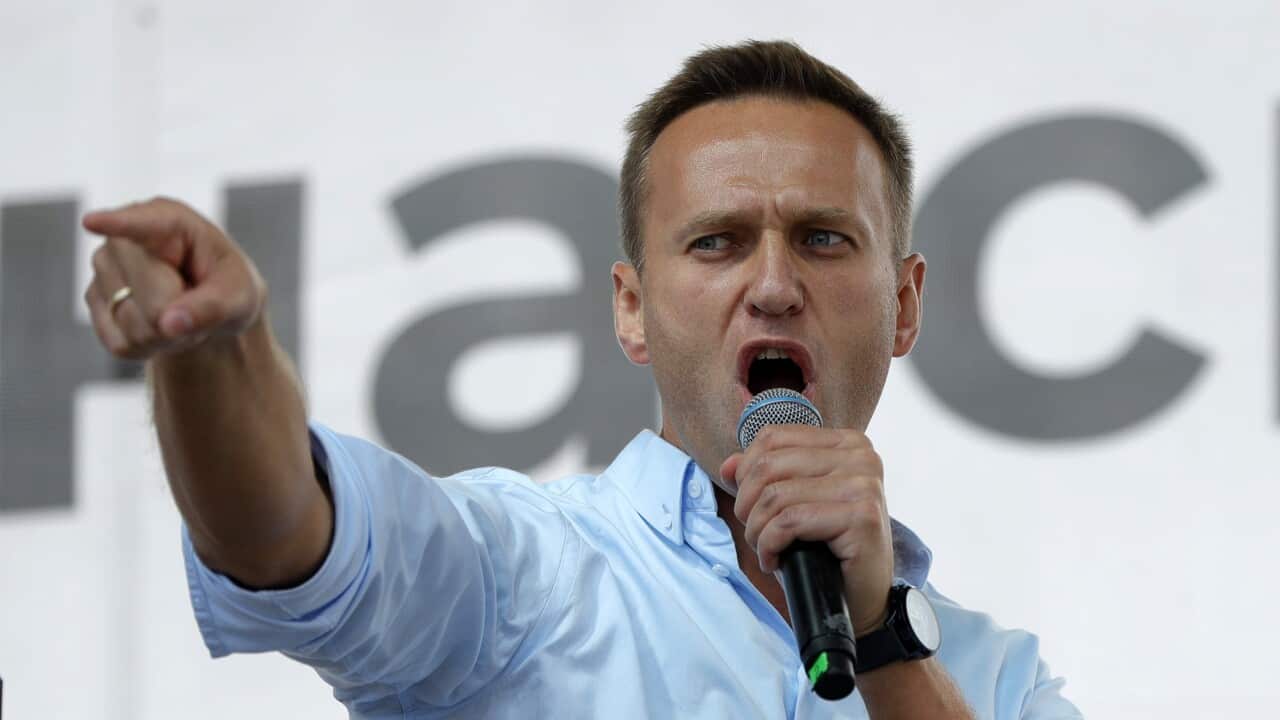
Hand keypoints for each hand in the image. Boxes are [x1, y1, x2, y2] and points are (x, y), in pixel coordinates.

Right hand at [82, 197, 265, 359]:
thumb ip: (212, 308)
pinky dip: (149, 346)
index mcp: (169, 219)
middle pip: (153, 301)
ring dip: (168, 335)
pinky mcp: (94, 301)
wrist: (209, 304)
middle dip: (181, 316)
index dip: (116, 224)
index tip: (92, 222)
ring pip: (135, 327)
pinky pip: (122, 343)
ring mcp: (104, 268)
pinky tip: (160, 325)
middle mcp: (126, 238)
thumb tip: (169, 324)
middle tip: (199, 304)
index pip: (139, 224)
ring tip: (181, 311)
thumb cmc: (228, 287)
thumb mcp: (240, 295)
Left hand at [719, 425, 893, 635]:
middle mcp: (860, 455)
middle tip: (755, 534)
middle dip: (747, 505)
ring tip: (766, 550)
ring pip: (776, 495)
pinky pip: (790, 521)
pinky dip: (769, 545)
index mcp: (845, 442)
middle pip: (769, 465)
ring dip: (756, 530)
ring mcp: (864, 484)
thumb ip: (762, 479)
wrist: (861, 598)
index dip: (747, 473)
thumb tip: (728, 465)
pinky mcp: (862, 515)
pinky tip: (774, 561)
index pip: (772, 438)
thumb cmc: (826, 550)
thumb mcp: (792, 505)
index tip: (751, 506)